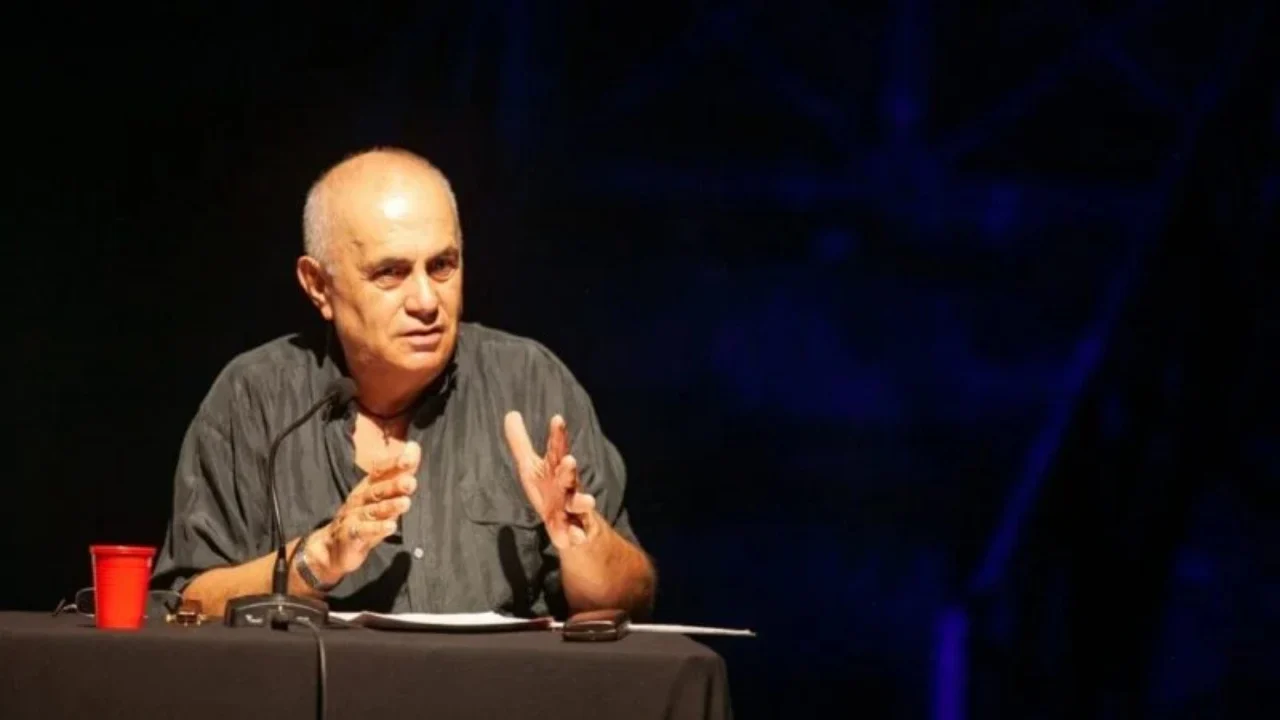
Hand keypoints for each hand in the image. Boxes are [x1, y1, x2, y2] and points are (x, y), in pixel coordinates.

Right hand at [307, 442, 420, 584]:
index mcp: (368, 487)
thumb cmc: (364, 517)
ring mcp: (354, 516)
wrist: (333, 547)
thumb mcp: (383, 495)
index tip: (410, 457)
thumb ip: (400, 473)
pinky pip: (364, 531)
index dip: (394, 464)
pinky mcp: (351, 535)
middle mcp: (360, 499)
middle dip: (394, 485)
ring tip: (405, 503)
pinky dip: (377, 529)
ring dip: (389, 507)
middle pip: (377, 490)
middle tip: (411, 482)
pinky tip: (391, 527)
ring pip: (373, 510)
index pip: (380, 471)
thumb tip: (414, 447)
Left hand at [503, 412, 596, 548]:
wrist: (570, 524)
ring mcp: (572, 509)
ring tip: (588, 501)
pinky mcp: (574, 530)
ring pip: (579, 504)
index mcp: (555, 469)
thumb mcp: (530, 466)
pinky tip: (574, 537)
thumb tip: (510, 413)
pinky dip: (575, 535)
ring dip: (583, 502)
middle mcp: (567, 486)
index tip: (557, 418)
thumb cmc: (549, 489)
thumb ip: (520, 443)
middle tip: (570, 460)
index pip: (557, 449)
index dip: (557, 435)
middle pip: (569, 476)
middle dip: (569, 470)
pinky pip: (575, 534)